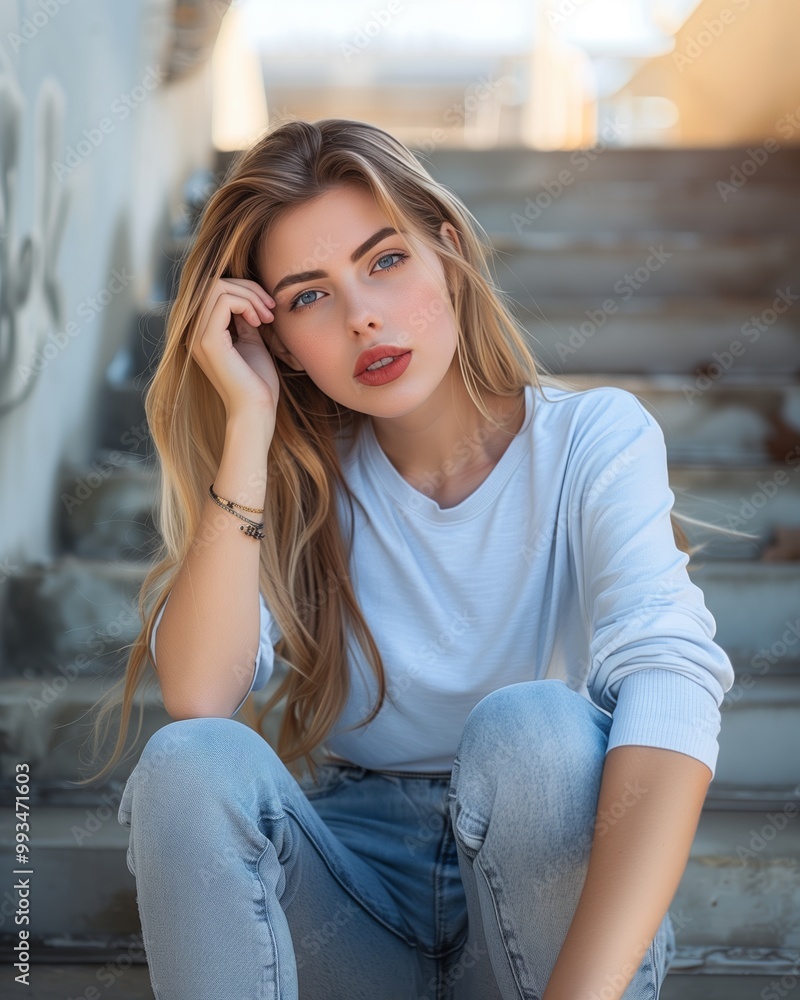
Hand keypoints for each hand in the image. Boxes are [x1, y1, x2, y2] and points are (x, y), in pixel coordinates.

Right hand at [188, 277, 280, 424]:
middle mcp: (193, 331)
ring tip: (267, 317)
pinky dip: (246, 304)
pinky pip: (224, 300)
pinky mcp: (208, 340)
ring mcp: (197, 335)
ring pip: (218, 287)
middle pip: (214, 283)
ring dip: (250, 296)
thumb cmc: (257, 380)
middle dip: (248, 289)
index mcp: (201, 331)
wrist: (256, 408)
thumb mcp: (250, 339)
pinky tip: (258, 322)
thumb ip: (243, 317)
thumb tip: (245, 294)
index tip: (268, 308)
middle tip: (270, 309)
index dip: (244, 290)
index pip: (214, 290)